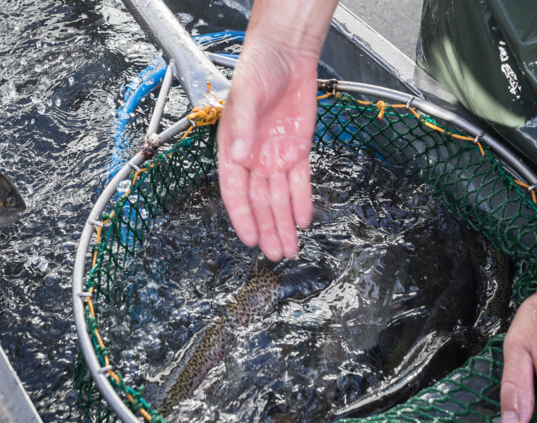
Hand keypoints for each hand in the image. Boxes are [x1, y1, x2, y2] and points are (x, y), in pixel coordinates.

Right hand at [217, 42, 317, 260]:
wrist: (286, 54)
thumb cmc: (257, 70)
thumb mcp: (246, 95)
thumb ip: (243, 127)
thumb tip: (240, 157)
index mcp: (233, 149)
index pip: (235, 191)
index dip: (242, 216)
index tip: (250, 238)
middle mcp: (254, 158)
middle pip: (260, 202)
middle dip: (268, 229)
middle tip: (275, 255)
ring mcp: (276, 156)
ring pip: (280, 198)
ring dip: (284, 224)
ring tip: (289, 249)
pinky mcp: (297, 150)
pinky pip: (300, 182)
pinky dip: (302, 202)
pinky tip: (303, 221)